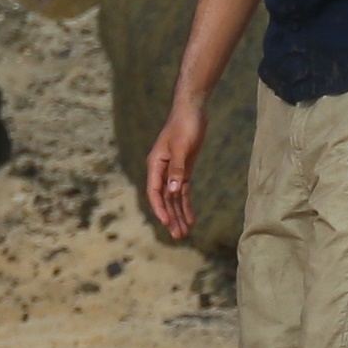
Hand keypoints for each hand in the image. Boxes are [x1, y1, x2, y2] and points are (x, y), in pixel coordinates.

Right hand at [144, 100, 206, 238]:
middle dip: (171, 218)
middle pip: (165, 199)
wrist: (192, 111)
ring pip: (174, 198)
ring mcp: (173, 171)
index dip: (160, 209)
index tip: (167, 223)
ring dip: (179, 215)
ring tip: (185, 233)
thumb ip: (178, 169)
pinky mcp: (184, 170)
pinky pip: (183, 192)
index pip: (155, 192)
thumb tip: (173, 191)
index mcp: (156, 164)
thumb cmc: (185, 126)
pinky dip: (187, 205)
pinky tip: (191, 218)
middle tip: (179, 236)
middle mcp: (162, 170)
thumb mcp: (183, 148)